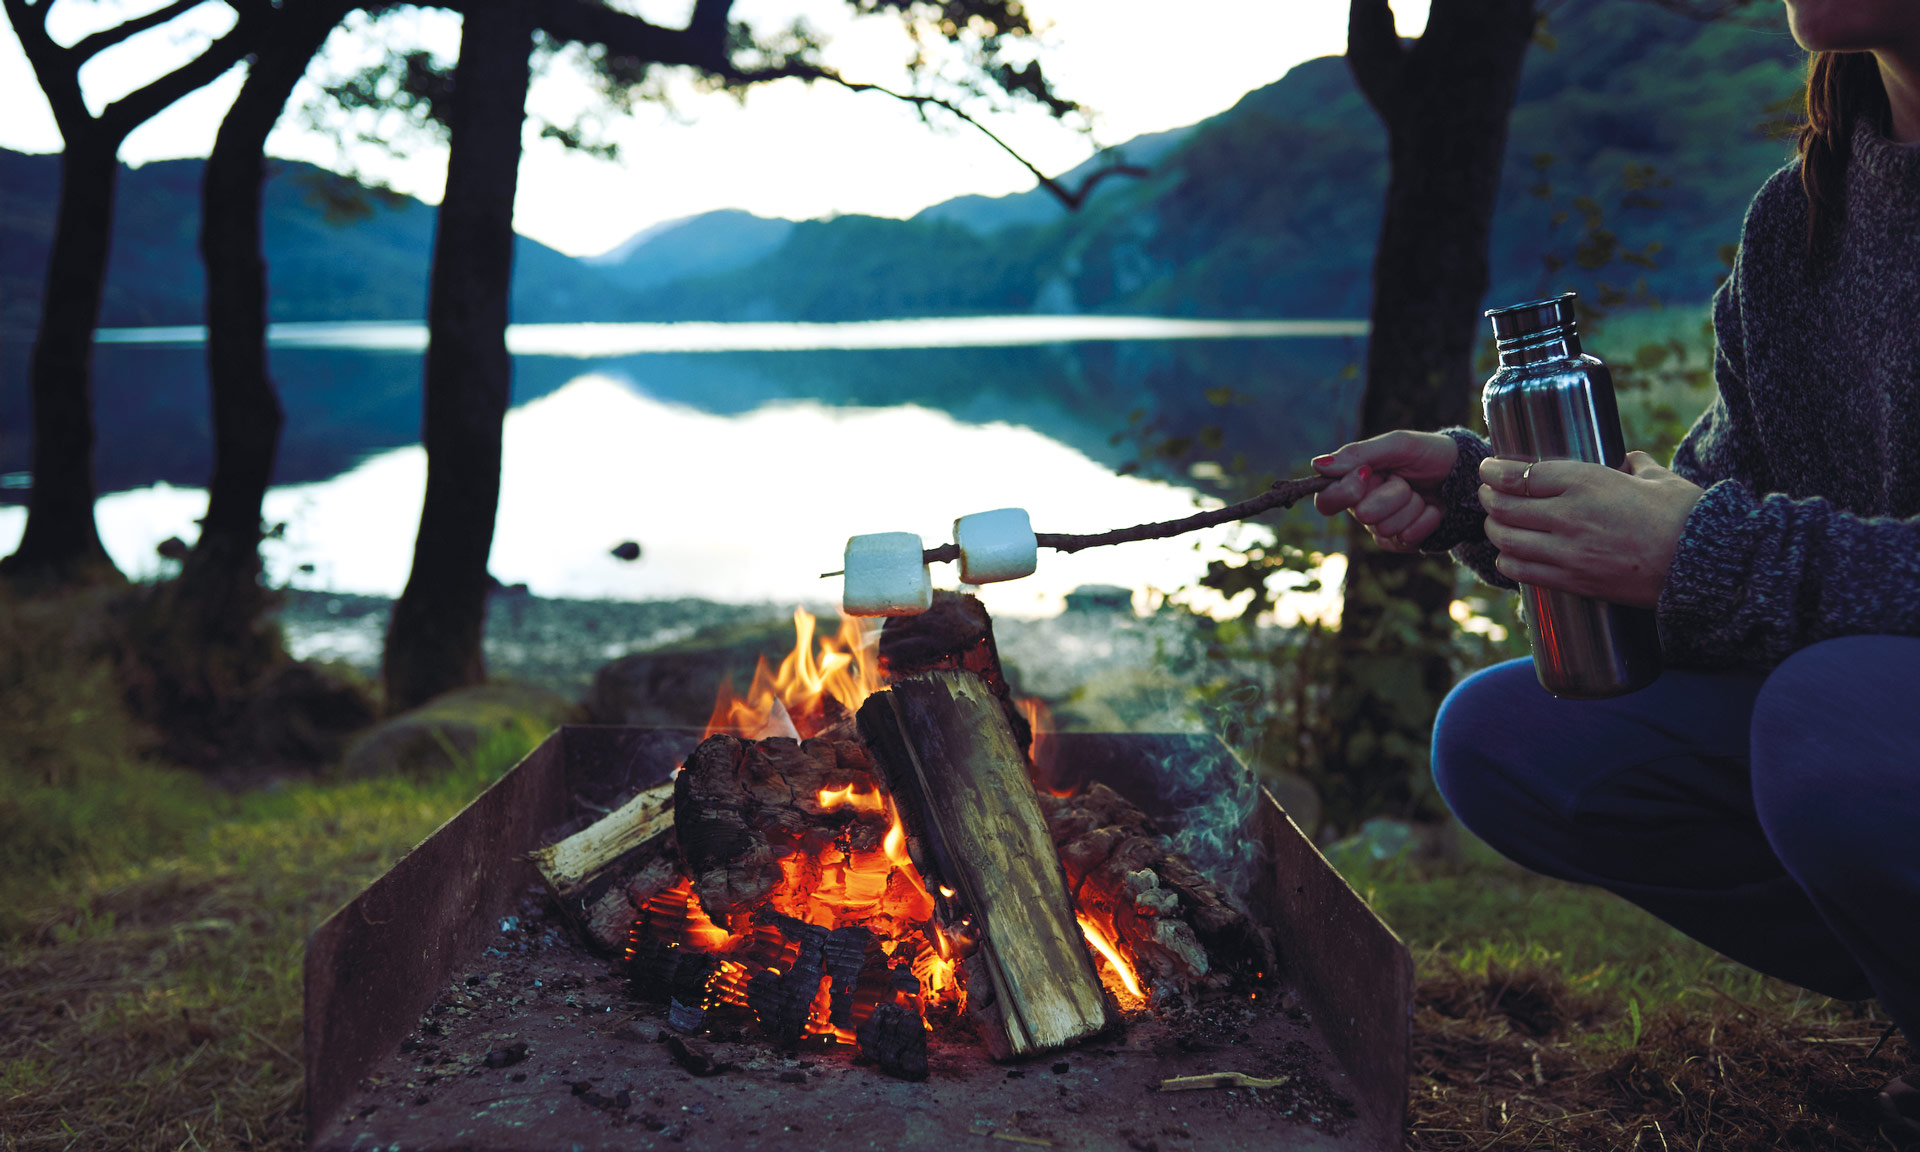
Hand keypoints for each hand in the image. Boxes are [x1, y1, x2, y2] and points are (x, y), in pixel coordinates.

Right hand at [1311, 431, 1458, 551]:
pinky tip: (1431, 508)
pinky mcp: (1402, 542)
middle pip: (1363, 514)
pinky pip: (1406, 539)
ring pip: (1387, 527)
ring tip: (1420, 492)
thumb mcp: (1397, 445)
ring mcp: (1382, 526)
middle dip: (1392, 494)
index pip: (1326, 501)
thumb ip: (1358, 453)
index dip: (1346, 491)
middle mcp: (1362, 507)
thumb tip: (1317, 464)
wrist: (1464, 473)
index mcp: (1352, 482)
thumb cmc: (1428, 454)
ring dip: (1411, 506)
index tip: (1368, 474)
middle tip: (1405, 480)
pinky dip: (1425, 520)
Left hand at [1479, 452, 1705, 608]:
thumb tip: (1625, 460)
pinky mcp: (1572, 582)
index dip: (1495, 472)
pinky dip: (1508, 561)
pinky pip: (1522, 572)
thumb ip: (1634, 465)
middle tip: (1488, 493)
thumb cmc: (1686, 516)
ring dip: (1494, 529)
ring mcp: (1567, 553)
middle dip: (1488, 498)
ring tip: (1496, 522)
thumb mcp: (1658, 478)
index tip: (1489, 468)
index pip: (1521, 475)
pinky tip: (1510, 555)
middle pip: (1504, 506)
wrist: (1702, 565)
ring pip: (1506, 540)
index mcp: (1588, 482)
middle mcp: (1569, 517)